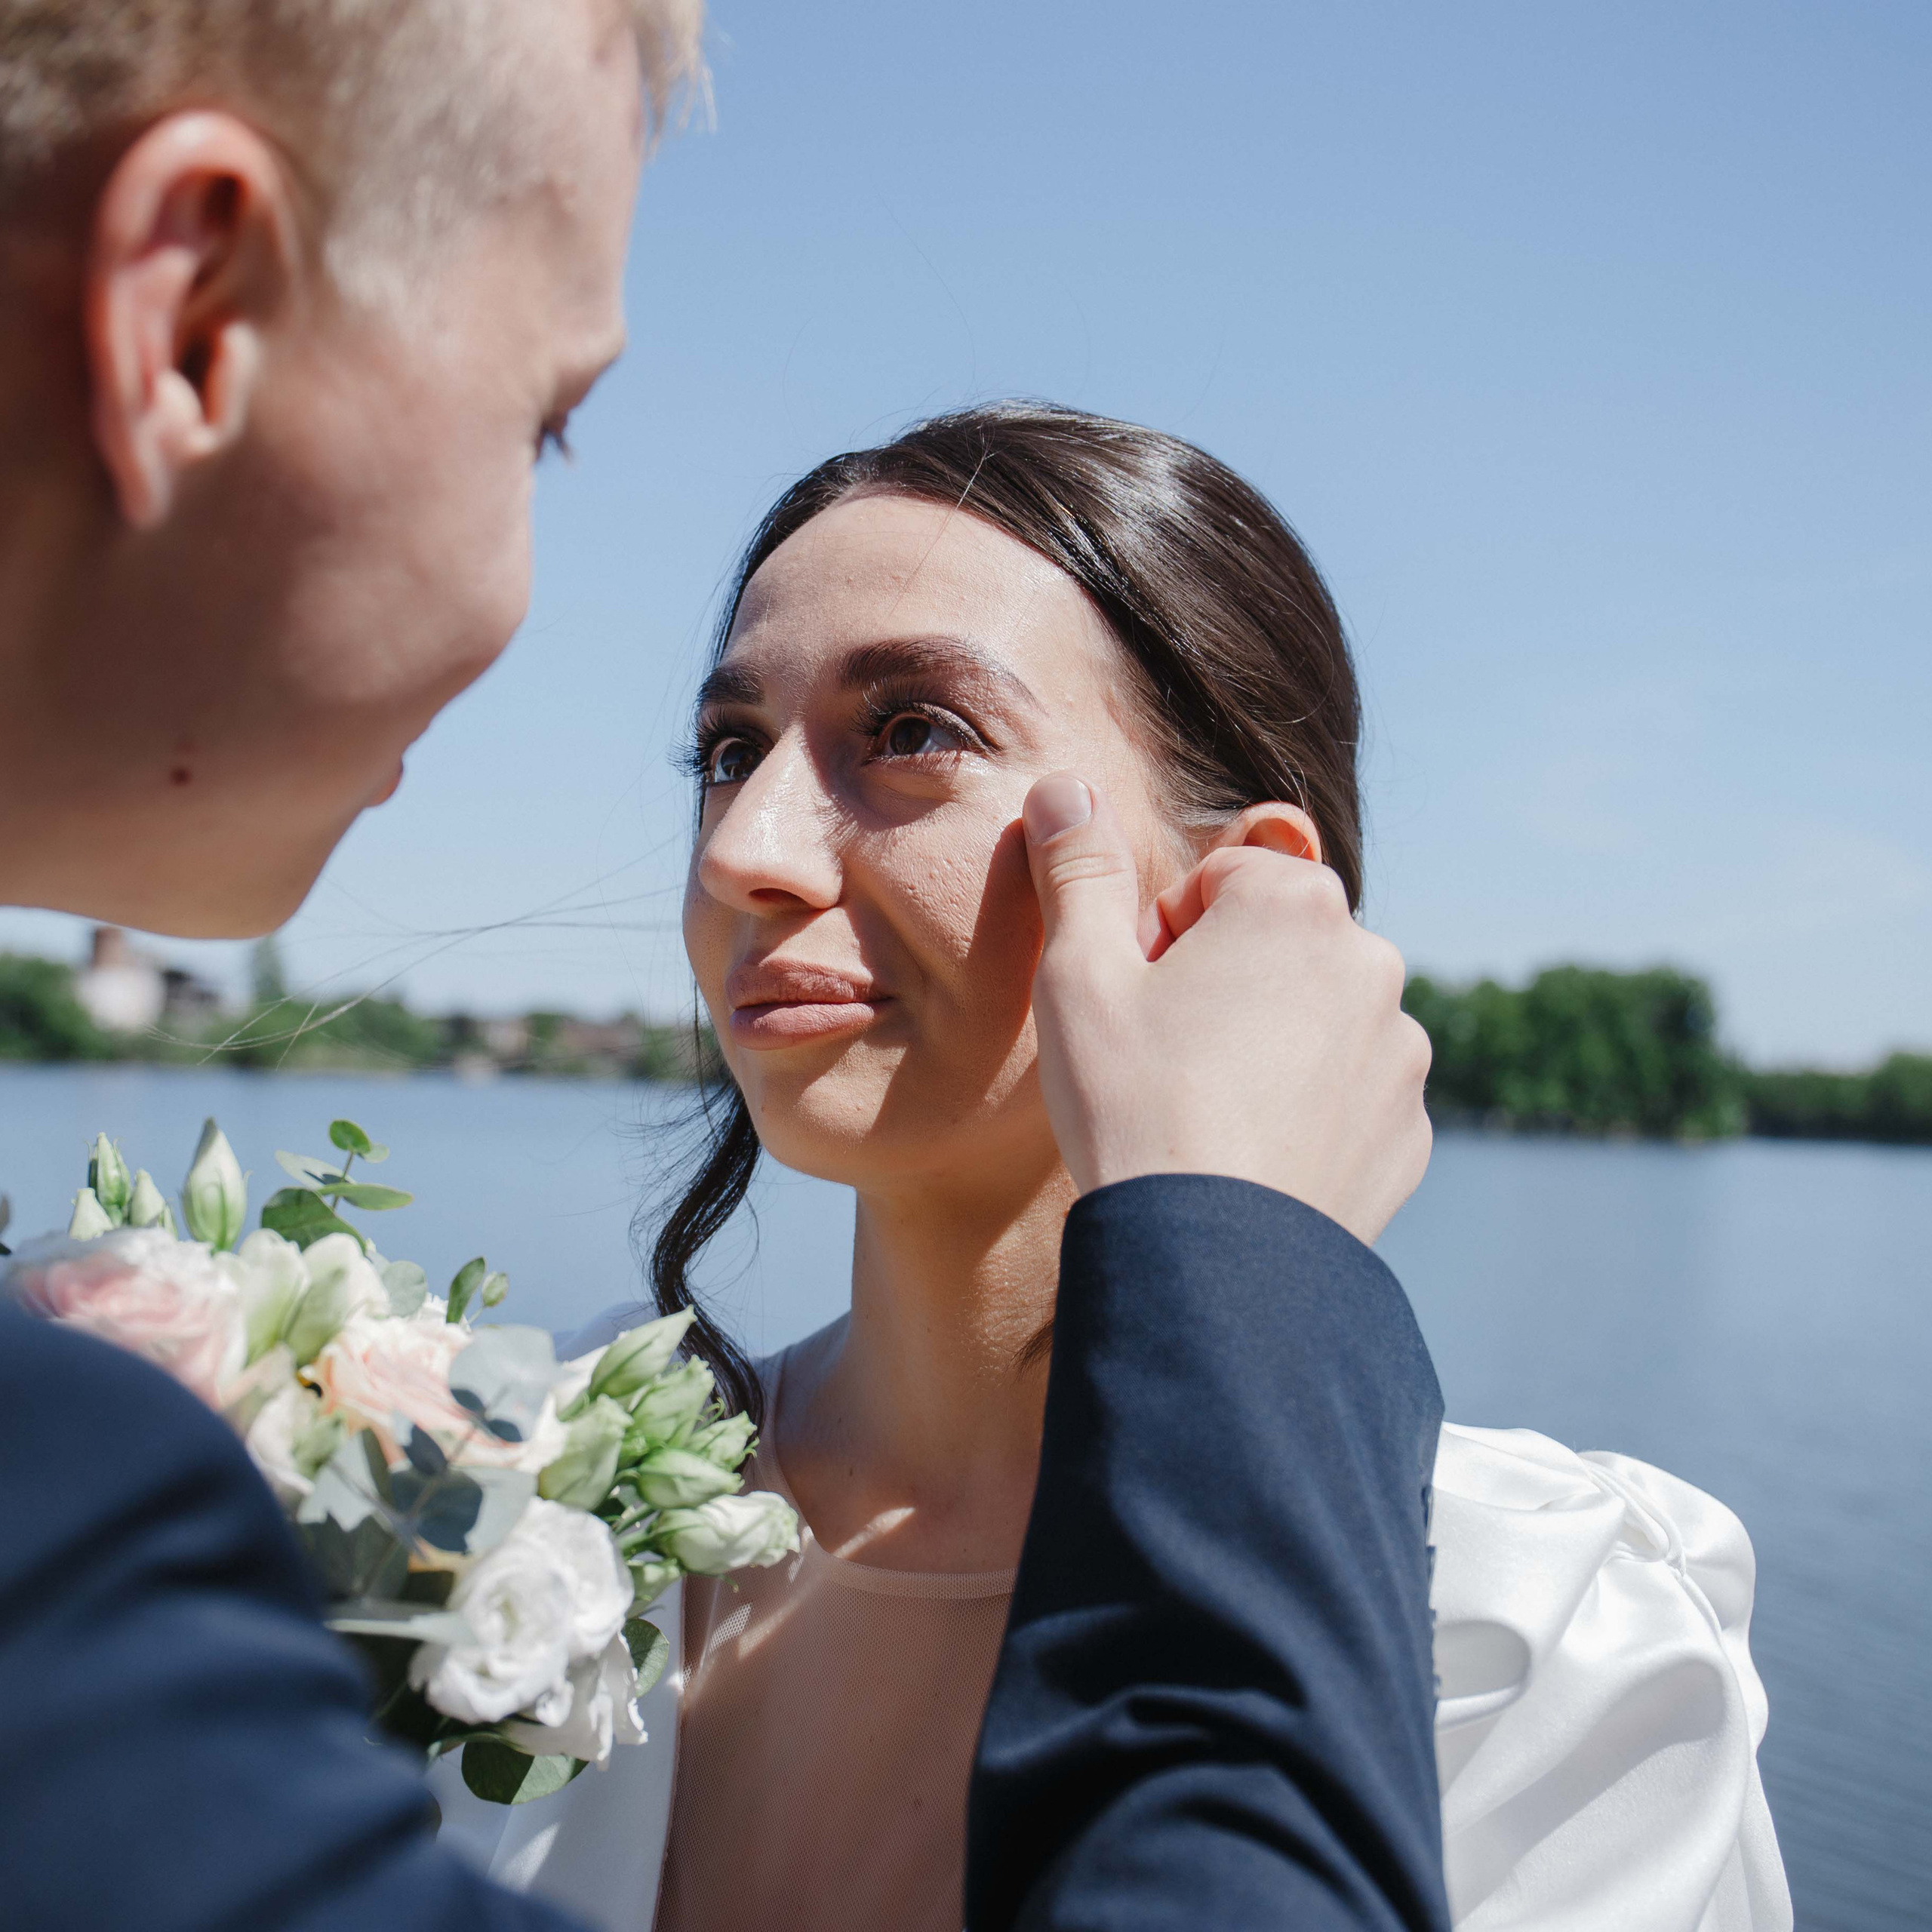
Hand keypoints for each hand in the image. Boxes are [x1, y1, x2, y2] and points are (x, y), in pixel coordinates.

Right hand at [1021, 772, 1431, 1245]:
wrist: (1207, 1261)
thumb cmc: (1133, 1103)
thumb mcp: (1079, 974)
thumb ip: (1079, 868)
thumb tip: (1066, 784)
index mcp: (1296, 904)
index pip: (1218, 883)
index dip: (1163, 938)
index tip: (1140, 1001)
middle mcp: (1372, 963)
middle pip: (1275, 945)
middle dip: (1224, 982)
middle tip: (1165, 1058)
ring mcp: (1403, 1053)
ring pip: (1317, 1021)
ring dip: (1269, 1045)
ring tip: (1206, 1113)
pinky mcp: (1411, 1131)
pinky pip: (1349, 1096)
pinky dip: (1307, 1112)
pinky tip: (1251, 1156)